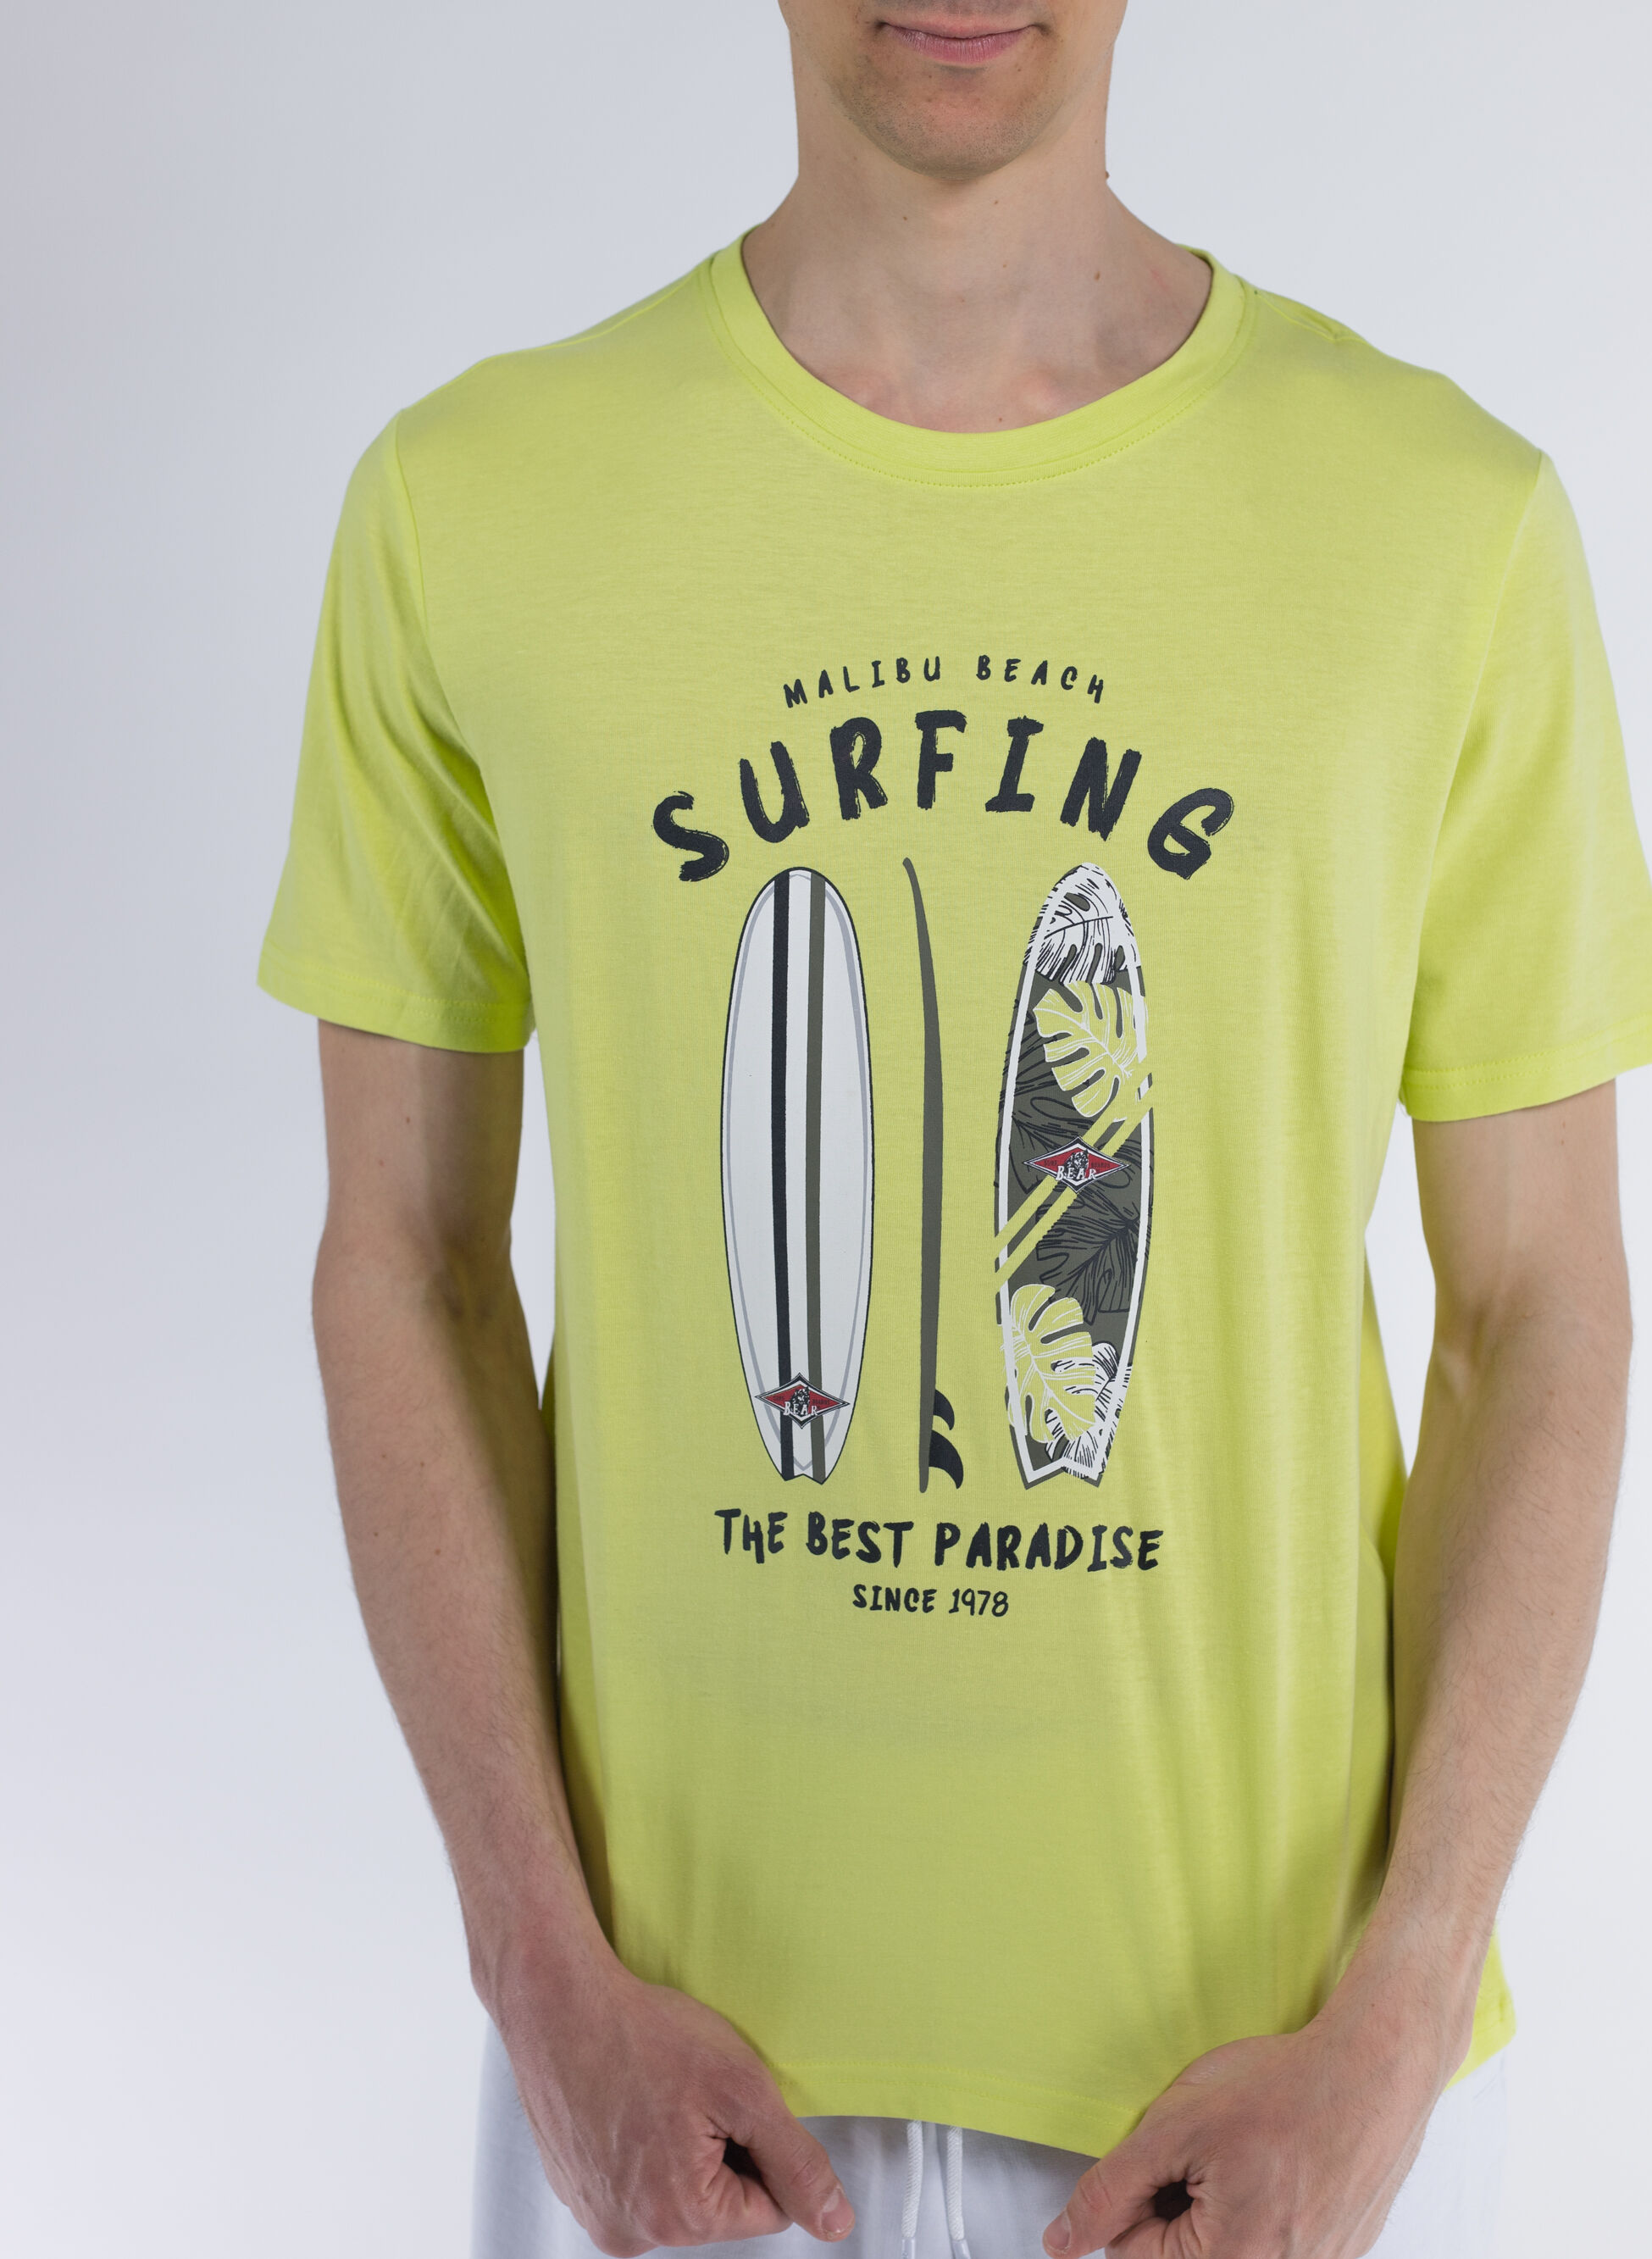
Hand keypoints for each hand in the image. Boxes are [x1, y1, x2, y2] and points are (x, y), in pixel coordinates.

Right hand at [495, 1944, 854, 2255]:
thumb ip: (797, 2163)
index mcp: (679, 2217)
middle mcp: (630, 2234)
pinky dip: (641, 2145)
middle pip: (720, 2204)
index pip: (768, 2207)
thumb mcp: (744, 2090)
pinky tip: (628, 2101)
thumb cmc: (642, 2034)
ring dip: (679, 2148)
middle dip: (719, 2148)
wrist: (557, 2003)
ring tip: (655, 2095)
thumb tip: (835, 2221)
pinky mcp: (575, 2190)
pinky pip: (635, 2179)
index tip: (723, 2101)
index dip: (760, 2143)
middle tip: (688, 2093)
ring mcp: (597, 2215)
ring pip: (678, 2191)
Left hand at [1043, 2006, 1458, 2258]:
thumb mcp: (1172, 2128)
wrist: (1374, 2070)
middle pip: (1180, 2254)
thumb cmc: (1284, 2091)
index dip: (1137, 2189)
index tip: (1173, 2150)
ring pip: (1225, 2243)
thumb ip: (1110, 2189)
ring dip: (1221, 2203)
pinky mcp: (1339, 2255)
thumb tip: (1063, 2239)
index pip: (1130, 2252)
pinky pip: (1274, 2240)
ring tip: (1251, 2156)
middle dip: (1180, 2201)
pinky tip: (1282, 2164)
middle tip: (1214, 2149)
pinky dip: (1265, 2204)